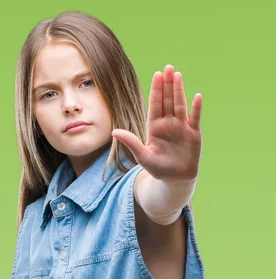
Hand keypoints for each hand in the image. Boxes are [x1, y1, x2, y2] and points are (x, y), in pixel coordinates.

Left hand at [112, 64, 201, 183]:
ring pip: (180, 105)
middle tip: (168, 67)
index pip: (155, 104)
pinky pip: (195, 118)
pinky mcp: (194, 134)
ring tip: (178, 75)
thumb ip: (131, 142)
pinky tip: (197, 96)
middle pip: (168, 100)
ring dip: (179, 90)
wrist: (175, 179)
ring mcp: (181, 127)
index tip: (157, 74)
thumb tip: (114, 132)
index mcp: (154, 127)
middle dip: (167, 84)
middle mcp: (168, 123)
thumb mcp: (142, 156)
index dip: (156, 90)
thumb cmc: (157, 168)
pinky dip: (196, 108)